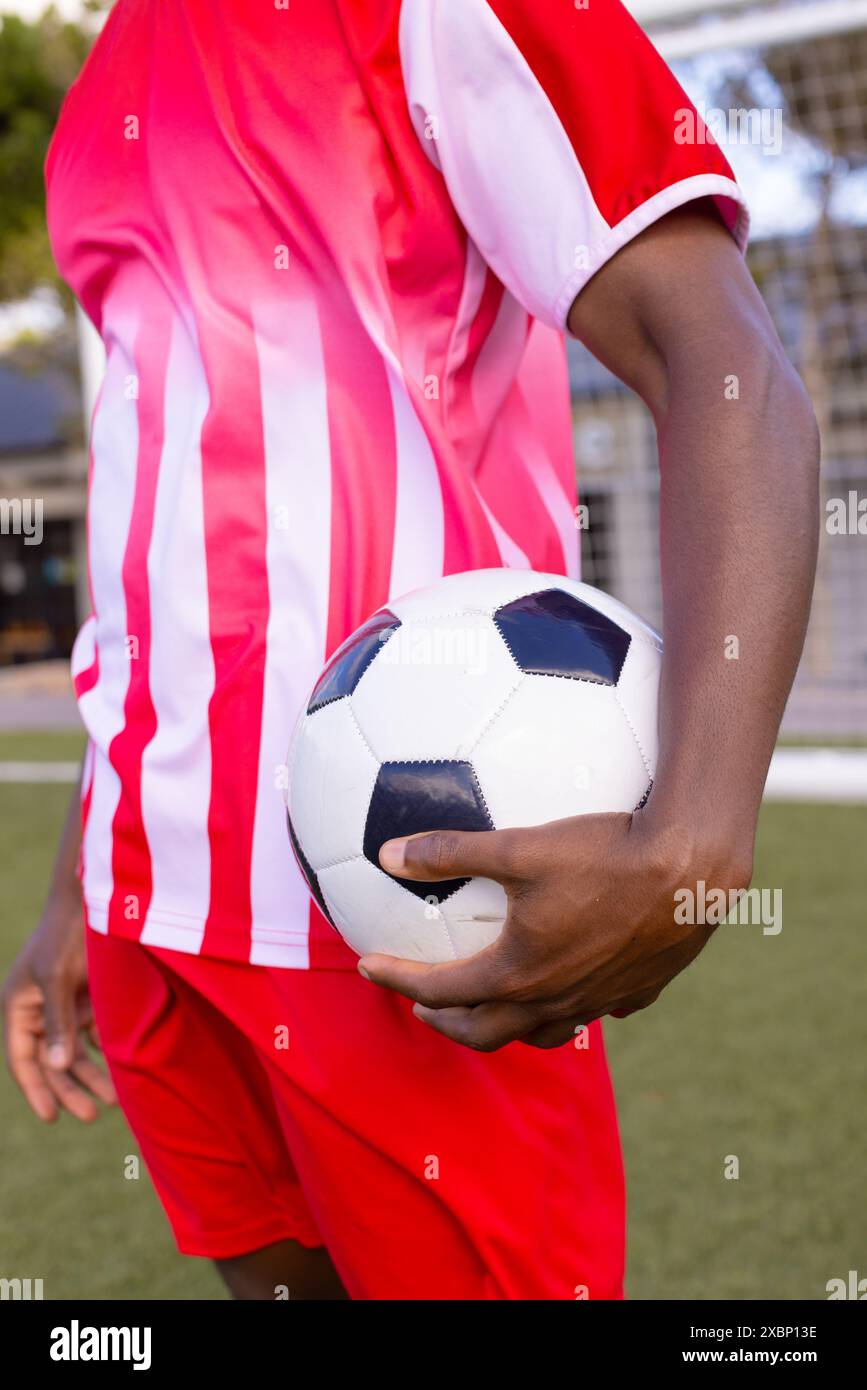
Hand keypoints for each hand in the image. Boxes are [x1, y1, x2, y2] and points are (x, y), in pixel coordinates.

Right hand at [2, 891, 115, 1121]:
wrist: (95, 899)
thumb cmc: (66, 934)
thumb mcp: (57, 976)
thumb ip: (58, 1021)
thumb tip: (57, 1066)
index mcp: (18, 1006)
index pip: (22, 1059)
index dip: (36, 1089)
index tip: (53, 1116)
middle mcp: (38, 1010)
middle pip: (52, 1062)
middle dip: (70, 1088)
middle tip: (93, 1115)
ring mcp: (63, 1006)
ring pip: (75, 1052)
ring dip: (92, 1075)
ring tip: (115, 1100)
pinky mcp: (87, 1000)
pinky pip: (94, 1035)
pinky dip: (105, 1053)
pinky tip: (122, 1070)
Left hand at [359, 810, 751, 1050]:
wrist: (692, 867)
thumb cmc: (604, 854)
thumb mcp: (518, 847)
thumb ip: (449, 851)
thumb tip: (387, 852)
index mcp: (518, 973)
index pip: (439, 990)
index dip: (397, 978)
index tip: (369, 965)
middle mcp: (556, 1000)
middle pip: (485, 1031)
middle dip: (446, 1022)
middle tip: (423, 1007)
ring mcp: (600, 1002)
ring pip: (542, 1033)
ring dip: (506, 1026)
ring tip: (492, 1009)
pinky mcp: (639, 991)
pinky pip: (596, 1012)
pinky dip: (570, 1006)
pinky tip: (572, 983)